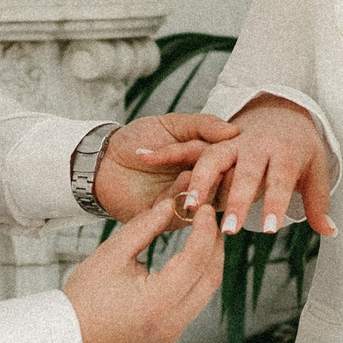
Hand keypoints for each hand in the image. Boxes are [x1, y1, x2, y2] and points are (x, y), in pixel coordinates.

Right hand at [65, 194, 225, 342]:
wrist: (70, 338)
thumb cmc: (84, 298)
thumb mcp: (110, 255)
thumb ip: (143, 228)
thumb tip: (168, 206)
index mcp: (158, 301)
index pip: (195, 259)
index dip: (204, 230)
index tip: (203, 209)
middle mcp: (172, 320)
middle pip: (210, 276)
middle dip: (214, 244)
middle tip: (208, 217)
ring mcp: (173, 330)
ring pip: (207, 290)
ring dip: (210, 261)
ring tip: (204, 234)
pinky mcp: (170, 332)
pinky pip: (197, 301)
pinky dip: (200, 277)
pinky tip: (193, 258)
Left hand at [93, 112, 241, 221]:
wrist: (104, 161)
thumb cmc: (137, 140)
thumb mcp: (172, 125)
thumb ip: (202, 125)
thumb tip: (234, 130)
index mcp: (206, 158)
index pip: (231, 158)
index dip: (235, 152)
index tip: (238, 143)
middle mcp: (202, 181)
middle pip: (227, 180)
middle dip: (225, 170)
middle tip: (221, 160)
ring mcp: (189, 200)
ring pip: (211, 196)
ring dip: (205, 183)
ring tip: (194, 170)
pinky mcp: (173, 217)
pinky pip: (188, 208)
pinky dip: (186, 193)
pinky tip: (183, 180)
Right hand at [178, 94, 339, 237]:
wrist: (281, 111)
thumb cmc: (299, 149)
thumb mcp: (314, 170)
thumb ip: (318, 203)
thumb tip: (330, 232)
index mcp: (286, 153)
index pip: (282, 180)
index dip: (276, 203)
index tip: (270, 229)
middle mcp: (258, 146)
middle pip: (247, 174)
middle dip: (238, 202)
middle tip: (230, 230)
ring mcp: (233, 142)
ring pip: (215, 159)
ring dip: (201, 182)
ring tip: (191, 206)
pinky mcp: (214, 140)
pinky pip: (192, 147)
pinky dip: (170, 153)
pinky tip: (147, 160)